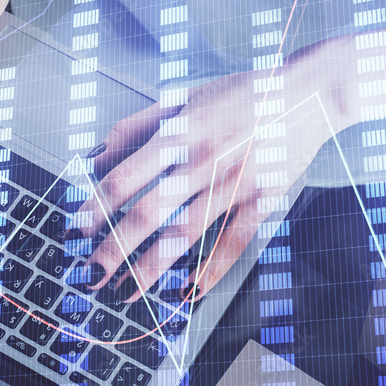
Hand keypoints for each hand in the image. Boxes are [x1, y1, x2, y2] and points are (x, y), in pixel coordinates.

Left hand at [74, 54, 345, 303]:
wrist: (306, 94)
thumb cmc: (240, 96)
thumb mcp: (182, 98)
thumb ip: (134, 127)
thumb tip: (94, 157)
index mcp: (178, 133)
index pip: (124, 178)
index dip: (95, 208)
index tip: (79, 230)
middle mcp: (202, 161)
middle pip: (146, 213)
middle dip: (113, 249)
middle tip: (91, 273)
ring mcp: (232, 184)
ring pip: (184, 235)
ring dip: (150, 268)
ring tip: (126, 292)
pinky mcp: (261, 201)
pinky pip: (232, 244)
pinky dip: (209, 272)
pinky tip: (187, 291)